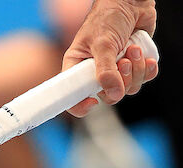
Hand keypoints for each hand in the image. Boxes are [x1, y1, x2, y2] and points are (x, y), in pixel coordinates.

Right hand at [63, 0, 158, 116]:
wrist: (131, 3)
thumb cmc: (107, 17)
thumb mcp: (102, 44)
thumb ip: (106, 70)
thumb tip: (114, 94)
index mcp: (77, 68)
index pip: (73, 96)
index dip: (80, 105)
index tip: (93, 102)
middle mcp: (95, 72)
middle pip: (107, 96)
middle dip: (120, 81)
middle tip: (122, 62)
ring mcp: (115, 70)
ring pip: (128, 88)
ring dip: (136, 71)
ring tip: (132, 49)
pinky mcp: (133, 66)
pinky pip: (143, 79)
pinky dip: (147, 69)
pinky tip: (143, 55)